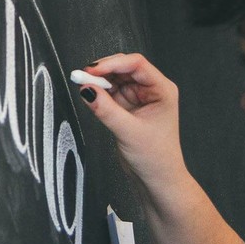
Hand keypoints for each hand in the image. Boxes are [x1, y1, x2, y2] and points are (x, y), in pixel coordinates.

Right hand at [78, 53, 188, 191]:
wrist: (158, 179)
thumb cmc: (155, 157)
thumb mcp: (128, 132)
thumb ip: (106, 109)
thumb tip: (86, 89)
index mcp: (162, 89)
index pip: (136, 64)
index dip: (112, 63)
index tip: (92, 71)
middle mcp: (152, 90)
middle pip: (124, 68)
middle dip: (103, 71)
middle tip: (82, 78)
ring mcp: (139, 98)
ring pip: (115, 79)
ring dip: (100, 81)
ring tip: (84, 86)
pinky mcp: (128, 107)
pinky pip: (111, 92)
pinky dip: (100, 92)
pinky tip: (91, 96)